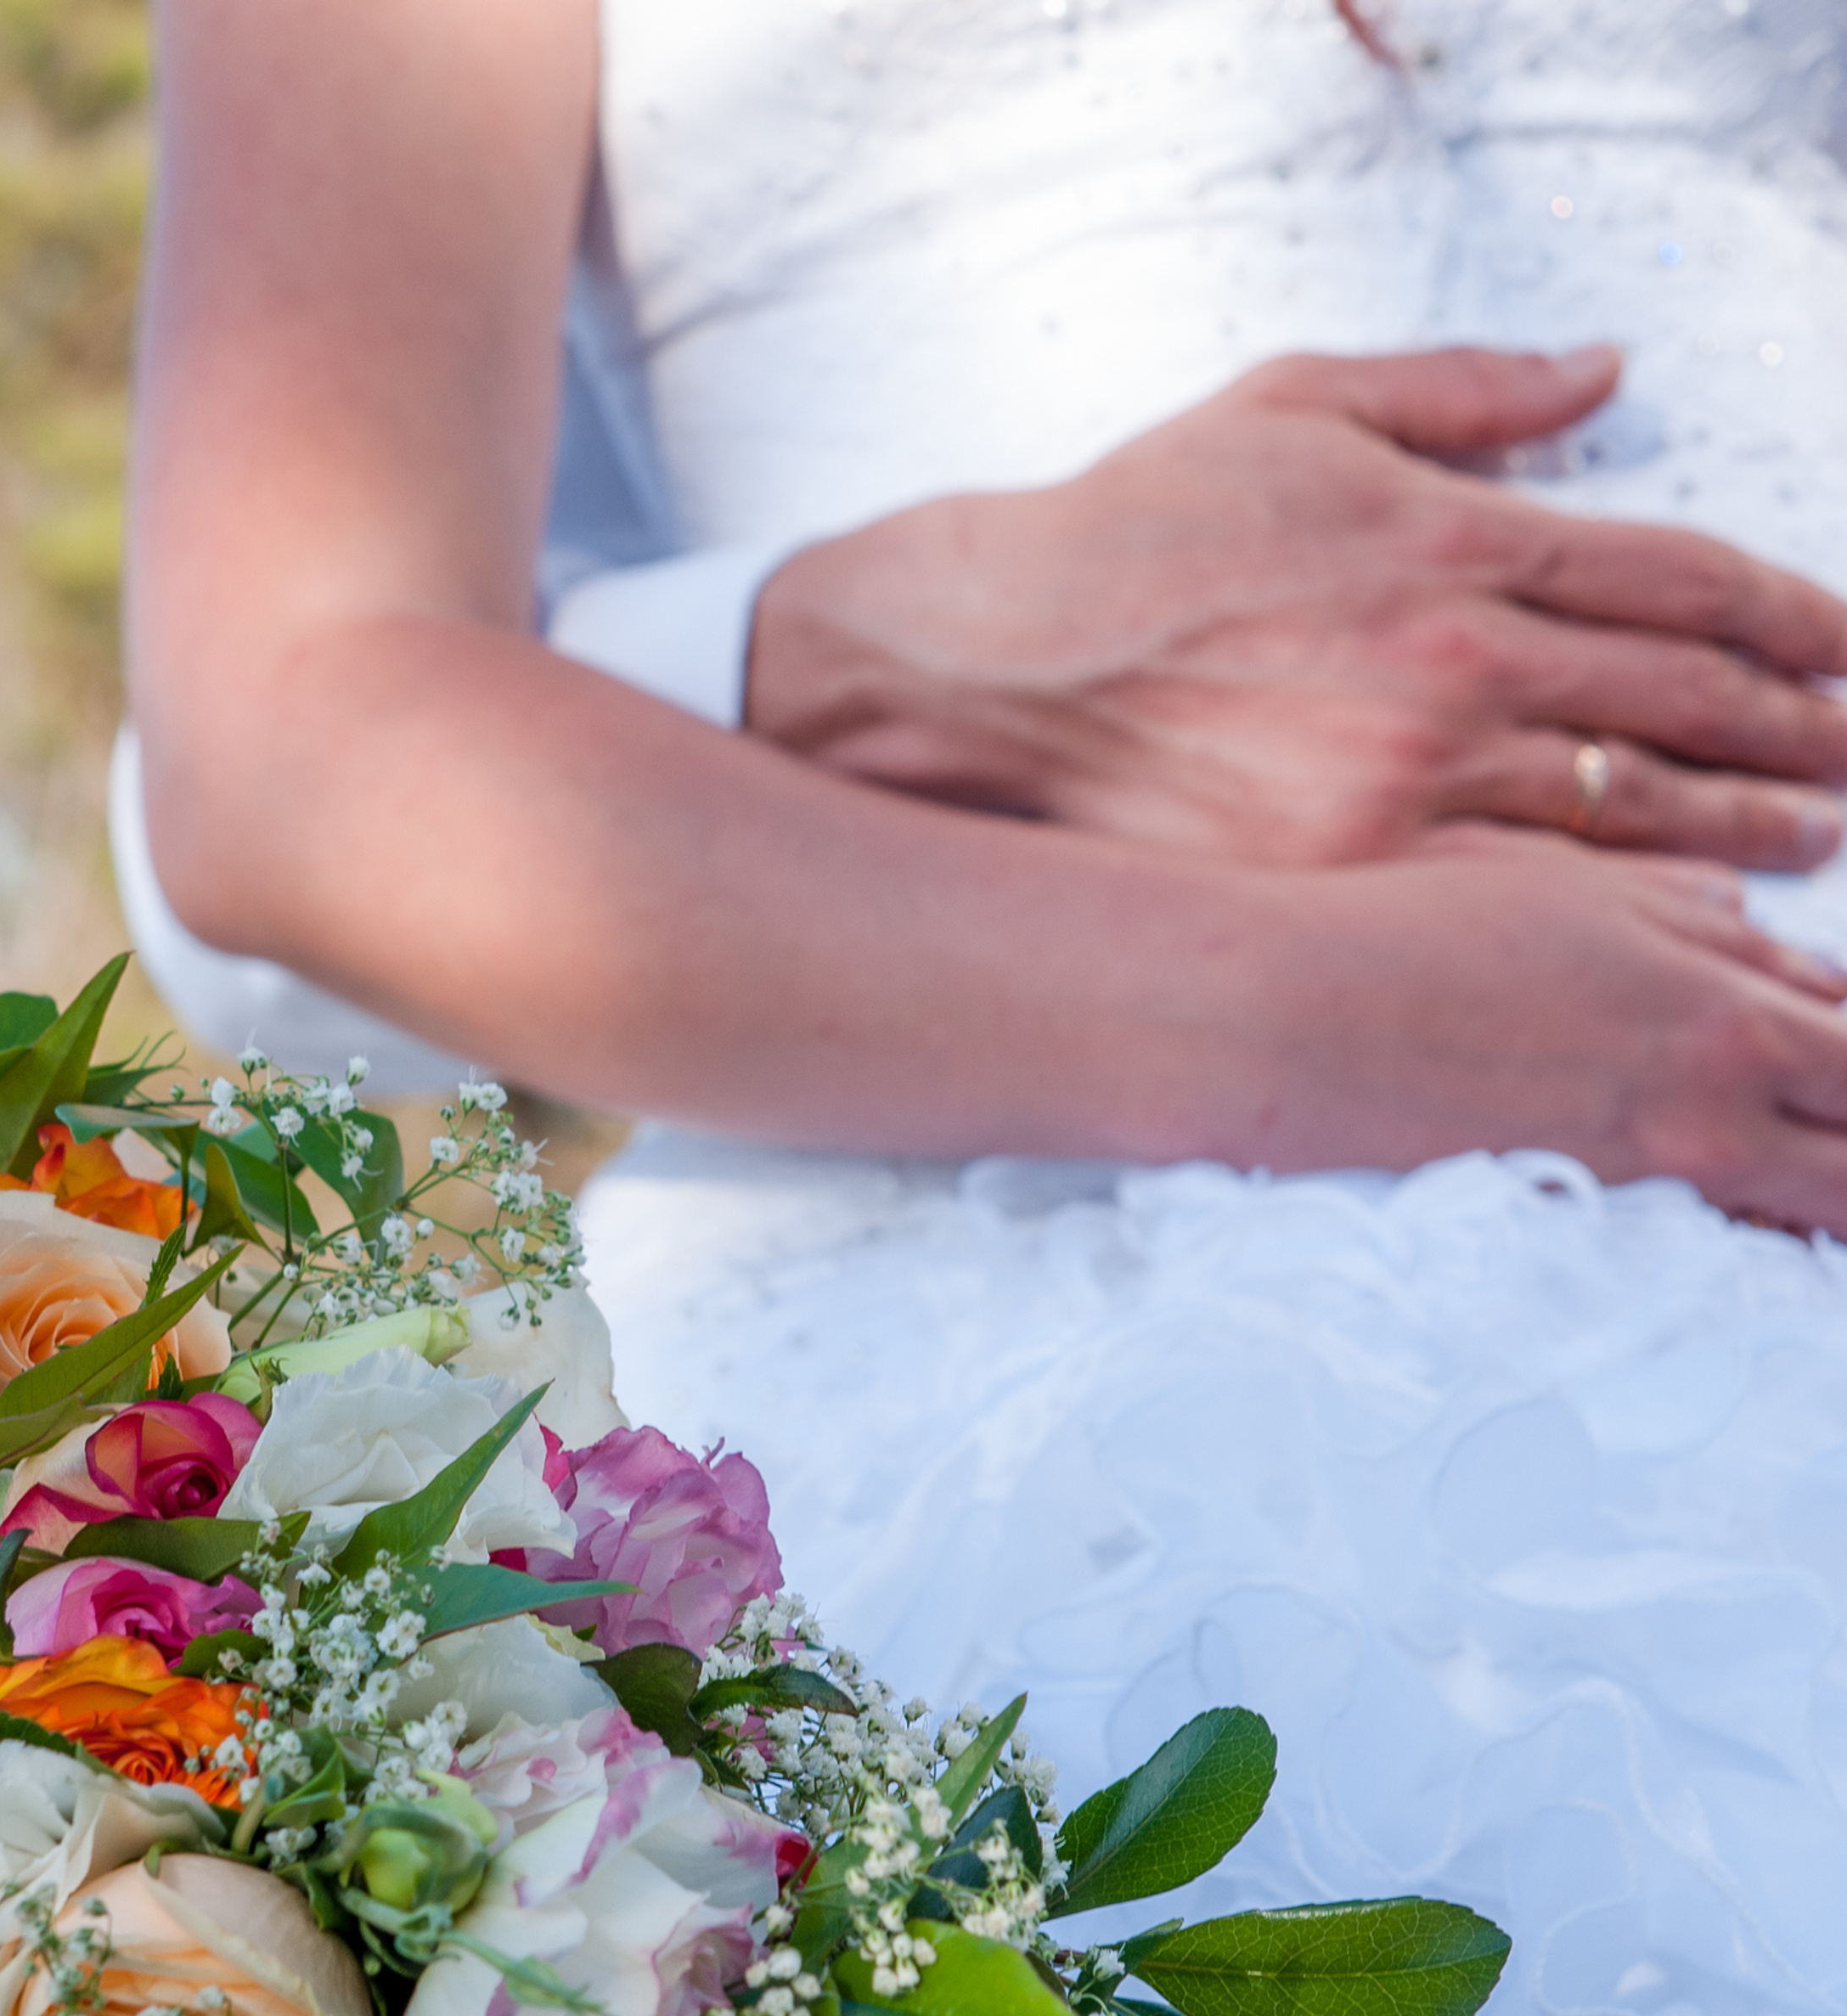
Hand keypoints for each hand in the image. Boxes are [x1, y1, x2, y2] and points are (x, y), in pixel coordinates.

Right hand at [745, 348, 1846, 870]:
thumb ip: (1463, 391)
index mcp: (1452, 539)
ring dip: (1742, 822)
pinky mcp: (1345, 874)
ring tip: (1811, 836)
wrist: (987, 669)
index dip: (1790, 613)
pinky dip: (1614, 898)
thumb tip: (1599, 373)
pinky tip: (1668, 908)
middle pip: (1686, 703)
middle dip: (1800, 727)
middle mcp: (1451, 668)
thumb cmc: (1127, 533)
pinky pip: (1520, 889)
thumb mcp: (1290, 407)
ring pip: (1626, 808)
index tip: (1842, 640)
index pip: (1680, 579)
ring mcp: (1402, 786)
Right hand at [1243, 829, 1846, 1225]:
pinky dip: (1769, 1230)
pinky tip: (1767, 1223)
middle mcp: (1715, 1091)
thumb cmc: (1403, 939)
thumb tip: (1769, 943)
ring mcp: (1659, 1169)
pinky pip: (1729, 1239)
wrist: (1288, 1022)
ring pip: (1825, 1205)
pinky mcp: (1596, 1218)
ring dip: (1839, 1189)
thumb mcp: (1567, 885)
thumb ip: (1691, 916)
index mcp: (1720, 996)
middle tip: (1843, 1125)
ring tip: (1829, 1185)